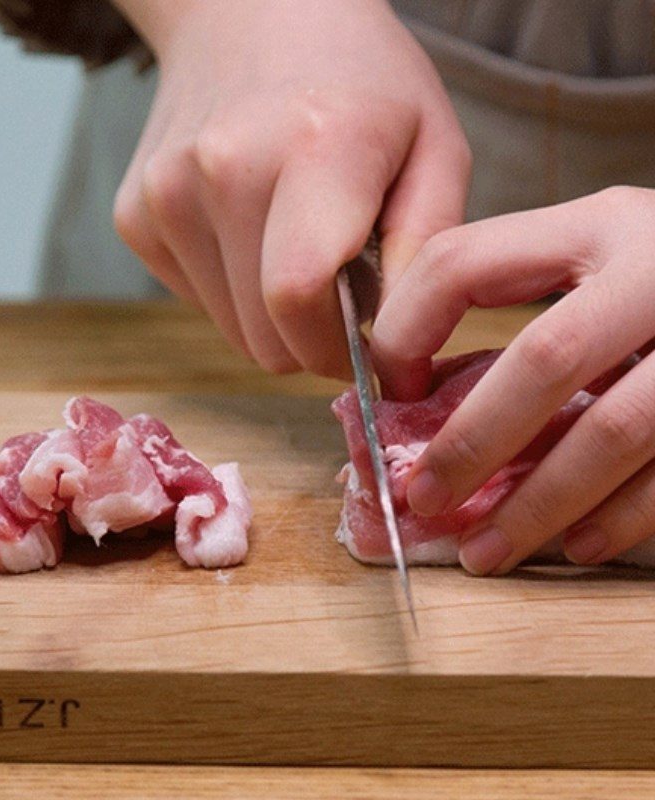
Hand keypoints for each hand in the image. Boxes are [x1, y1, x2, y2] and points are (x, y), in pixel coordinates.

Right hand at [112, 0, 470, 376]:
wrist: (250, 16)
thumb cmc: (360, 85)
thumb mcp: (434, 150)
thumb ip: (427, 254)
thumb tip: (393, 352)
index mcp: (313, 147)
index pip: (299, 300)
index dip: (335, 350)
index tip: (363, 349)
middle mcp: (221, 169)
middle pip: (263, 339)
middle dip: (309, 339)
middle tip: (338, 288)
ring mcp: (164, 194)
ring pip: (231, 331)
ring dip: (271, 314)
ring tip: (294, 245)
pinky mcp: (134, 216)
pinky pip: (199, 300)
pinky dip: (233, 288)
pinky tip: (250, 230)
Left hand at [372, 186, 654, 573]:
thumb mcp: (589, 263)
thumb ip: (516, 309)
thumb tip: (418, 400)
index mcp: (592, 225)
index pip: (460, 263)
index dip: (405, 332)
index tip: (394, 394)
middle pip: (543, 359)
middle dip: (471, 442)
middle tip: (423, 500)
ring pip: (614, 430)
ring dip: (538, 505)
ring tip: (483, 552)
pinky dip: (620, 518)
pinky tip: (574, 545)